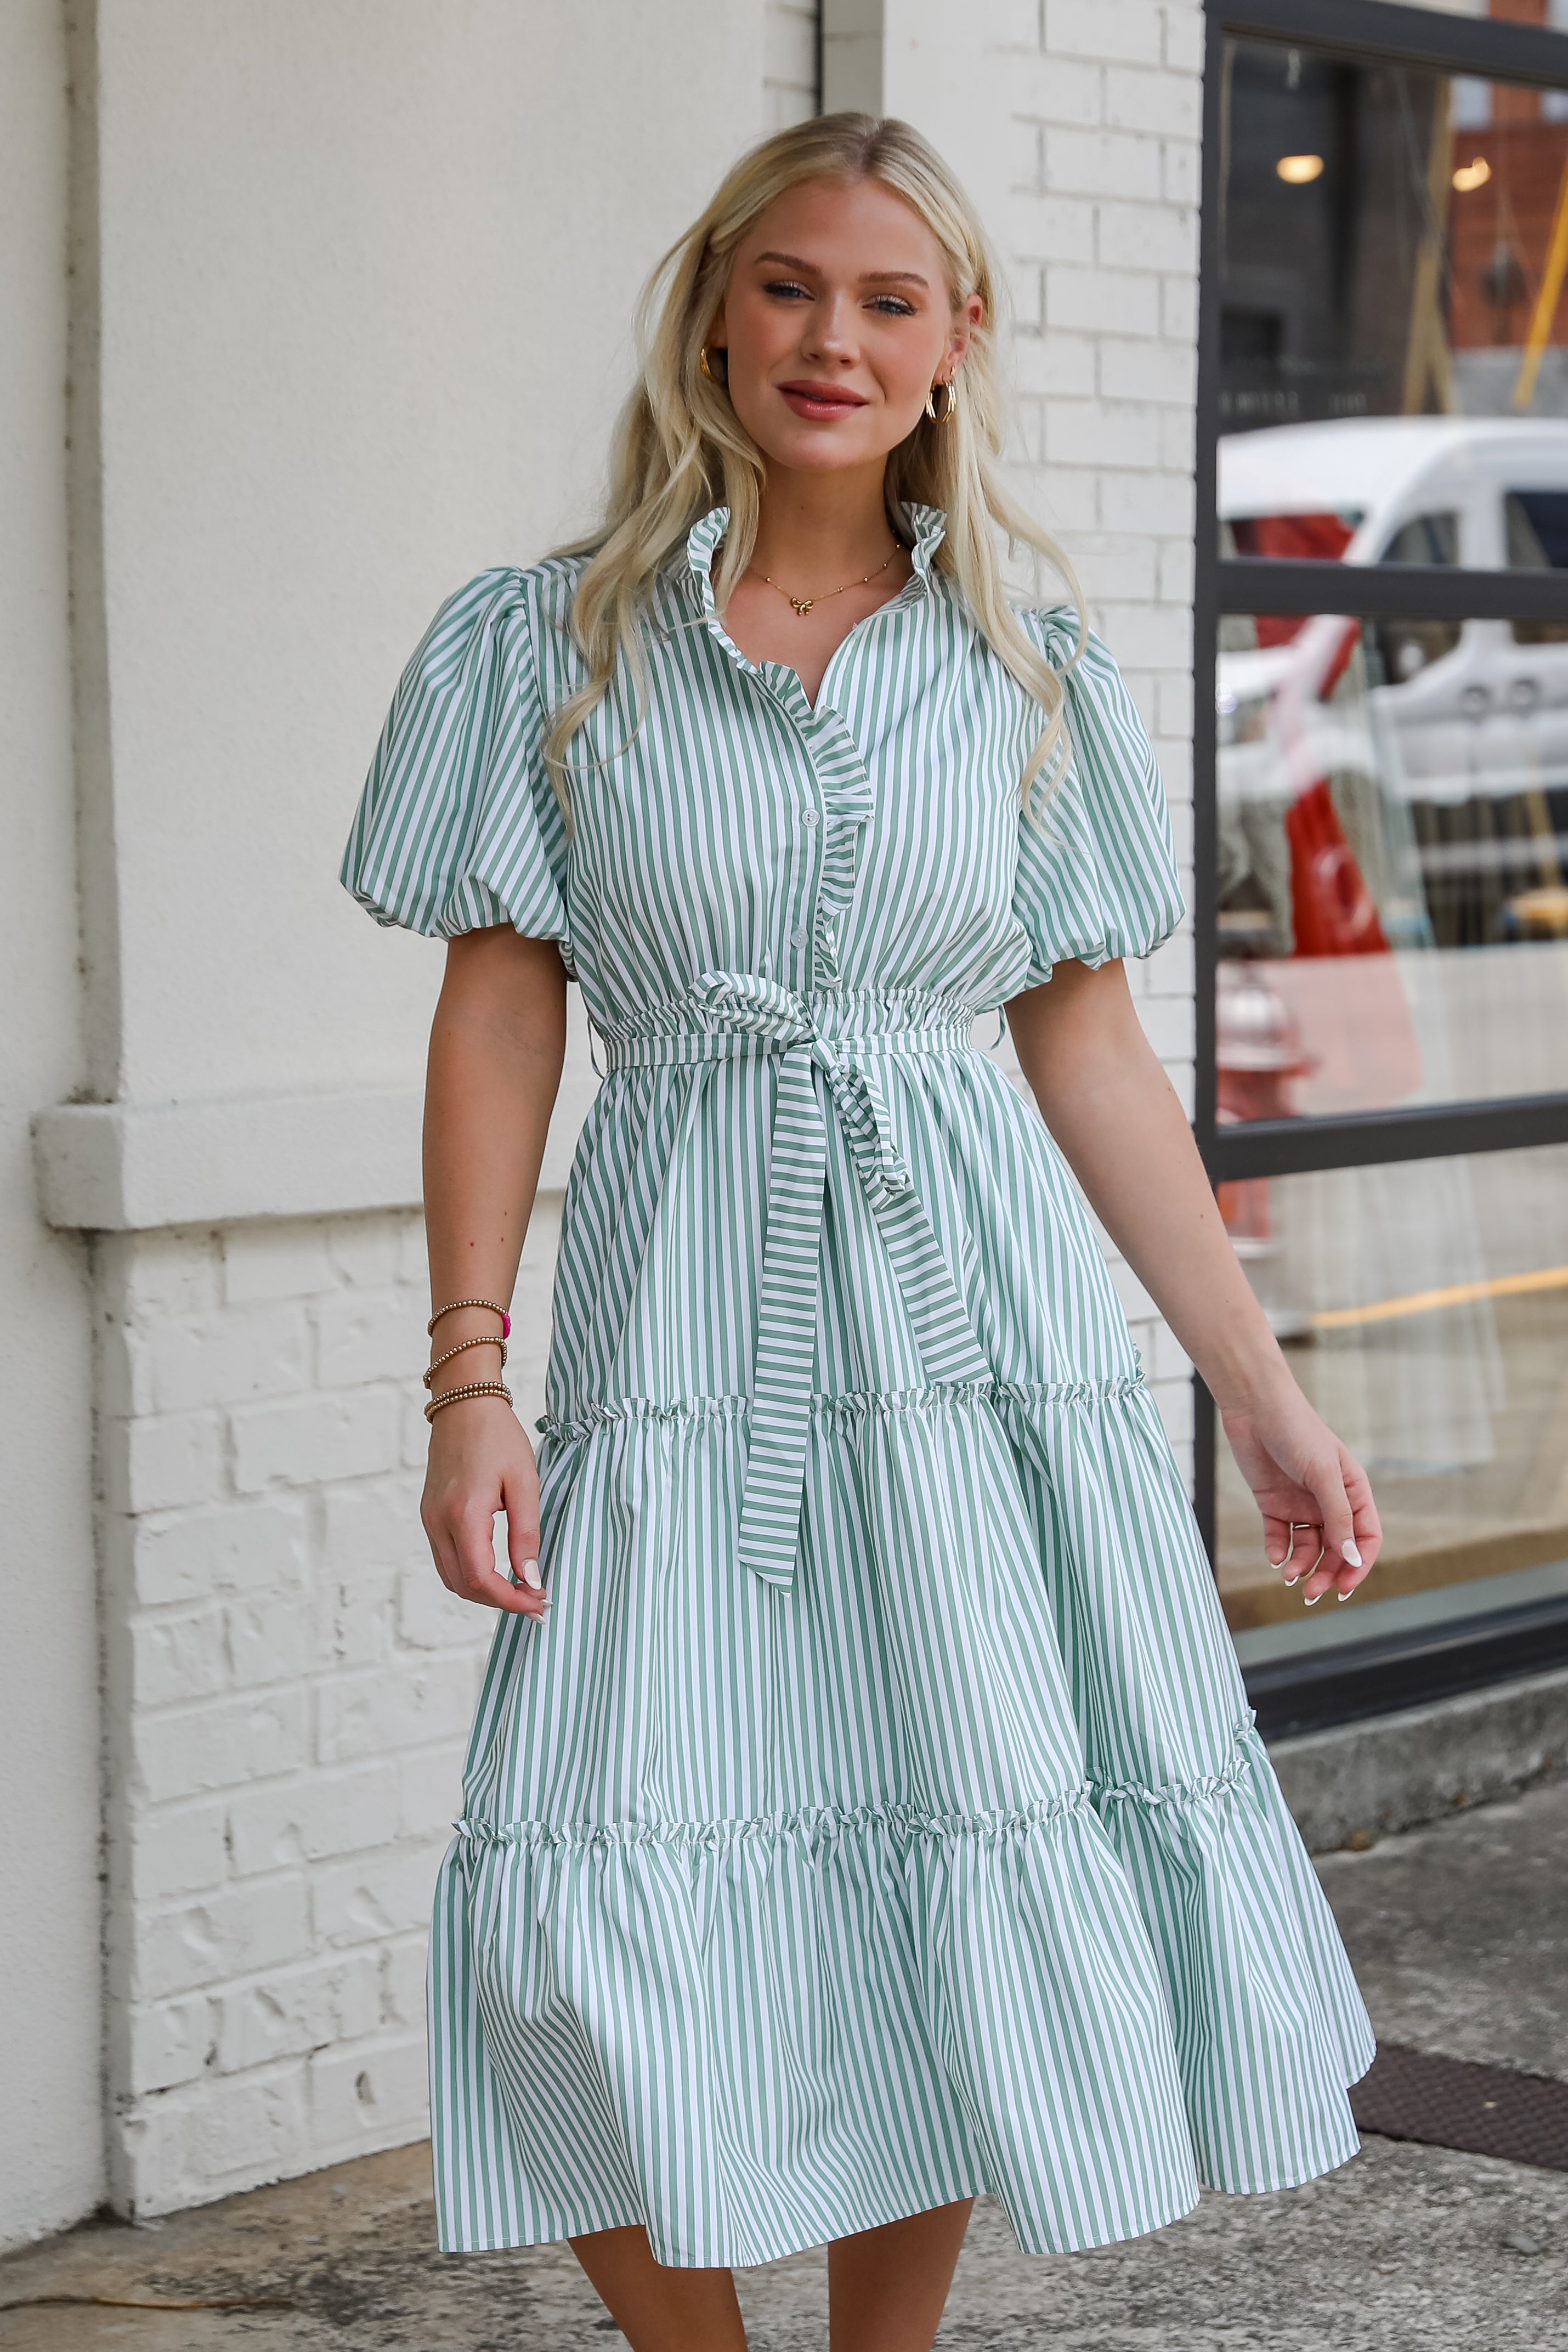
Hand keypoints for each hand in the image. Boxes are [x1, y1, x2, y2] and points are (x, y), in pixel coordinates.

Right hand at [420, 1396, 548, 1620]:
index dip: (510, 1600)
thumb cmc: (498, 1437)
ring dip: (483, 1591)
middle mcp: (439, 1522)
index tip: (538, 1602)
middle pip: (463, 1586)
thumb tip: (531, 1578)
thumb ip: (526, 1534)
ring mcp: (429, 1520)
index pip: (480, 1579)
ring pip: (451, 1577)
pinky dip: (469, 1573)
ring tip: (518, 1588)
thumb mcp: (524, 1482)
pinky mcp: (429, 1515)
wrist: (464, 1406)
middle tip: (534, 1599)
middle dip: (499, 1601)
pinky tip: (496, 1568)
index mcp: (464, 1514)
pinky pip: (445, 1559)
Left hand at [1219, 1375, 1381, 1605]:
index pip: (1365, 1538)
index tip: (1343, 1587)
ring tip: (1288, 1576)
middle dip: (1326, 1572)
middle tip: (1311, 1593)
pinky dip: (1278, 1551)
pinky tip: (1274, 1557)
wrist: (1254, 1408)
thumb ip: (1338, 1516)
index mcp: (1353, 1491)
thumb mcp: (1323, 1474)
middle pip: (1336, 1549)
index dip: (1358, 1565)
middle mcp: (1329, 1501)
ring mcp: (1302, 1504)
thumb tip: (1351, 1557)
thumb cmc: (1297, 1431)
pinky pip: (1280, 1536)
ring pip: (1308, 1548)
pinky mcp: (1274, 1504)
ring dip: (1301, 1565)